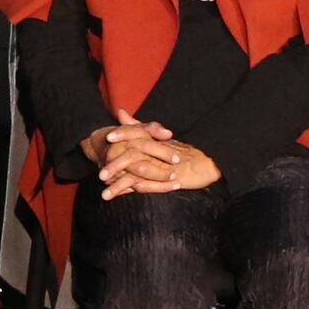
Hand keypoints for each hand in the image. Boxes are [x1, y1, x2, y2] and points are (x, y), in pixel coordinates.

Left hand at [84, 120, 220, 195]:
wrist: (208, 162)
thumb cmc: (182, 151)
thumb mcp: (158, 138)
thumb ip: (138, 127)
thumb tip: (120, 112)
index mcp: (155, 140)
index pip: (137, 133)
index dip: (123, 133)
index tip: (107, 137)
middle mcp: (159, 151)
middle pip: (134, 155)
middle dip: (115, 166)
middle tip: (100, 175)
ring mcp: (164, 166)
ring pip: (139, 174)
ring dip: (121, 185)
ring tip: (104, 194)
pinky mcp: (172, 179)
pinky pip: (153, 185)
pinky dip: (139, 190)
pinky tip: (126, 196)